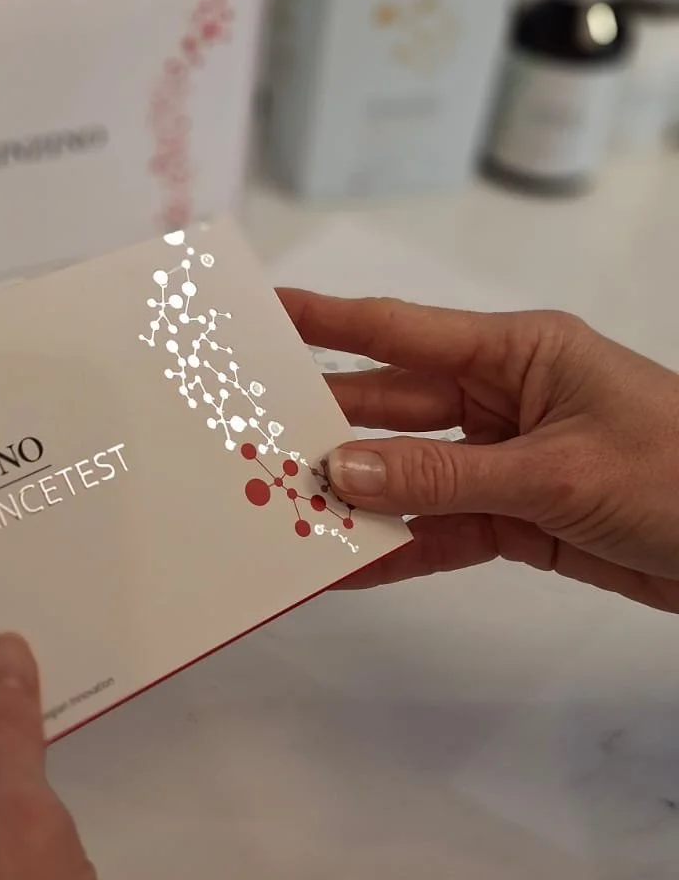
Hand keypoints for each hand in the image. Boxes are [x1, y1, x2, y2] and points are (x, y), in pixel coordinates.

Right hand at [279, 291, 678, 612]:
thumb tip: (339, 469)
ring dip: (354, 497)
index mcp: (517, 352)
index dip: (324, 321)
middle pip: (392, 408)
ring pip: (409, 475)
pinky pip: (442, 528)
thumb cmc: (676, 473)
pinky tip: (348, 568)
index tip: (259, 311)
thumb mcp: (556, 472)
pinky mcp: (520, 519)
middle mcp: (502, 397)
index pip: (400, 331)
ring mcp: (508, 460)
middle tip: (244, 436)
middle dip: (322, 423)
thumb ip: (443, 475)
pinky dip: (399, 548)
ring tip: (279, 513)